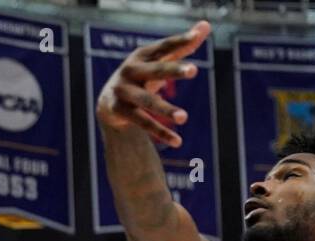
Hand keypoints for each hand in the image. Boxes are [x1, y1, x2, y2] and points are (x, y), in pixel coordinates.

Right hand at [95, 20, 208, 147]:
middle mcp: (131, 70)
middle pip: (156, 70)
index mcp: (143, 55)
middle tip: (194, 70)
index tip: (197, 37)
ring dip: (165, 109)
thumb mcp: (158, 60)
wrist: (108, 101)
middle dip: (173, 70)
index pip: (164, 46)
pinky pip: (142, 122)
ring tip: (184, 117)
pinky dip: (160, 132)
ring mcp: (124, 91)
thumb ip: (182, 46)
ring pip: (147, 101)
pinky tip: (177, 142)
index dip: (180, 41)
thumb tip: (206, 26)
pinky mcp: (120, 111)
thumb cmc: (141, 76)